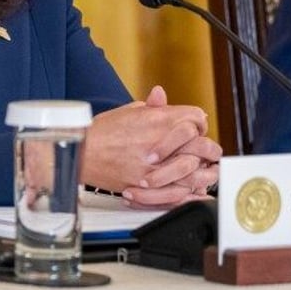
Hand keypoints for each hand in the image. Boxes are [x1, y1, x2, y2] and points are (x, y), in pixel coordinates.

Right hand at [82, 86, 219, 206]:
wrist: (81, 152)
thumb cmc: (101, 132)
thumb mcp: (128, 111)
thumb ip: (151, 106)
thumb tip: (163, 98)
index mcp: (156, 119)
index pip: (196, 117)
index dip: (200, 124)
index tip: (197, 130)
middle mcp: (159, 141)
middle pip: (202, 145)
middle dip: (209, 149)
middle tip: (209, 153)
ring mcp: (155, 165)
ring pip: (195, 171)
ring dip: (204, 173)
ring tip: (205, 173)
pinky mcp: (148, 185)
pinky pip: (180, 191)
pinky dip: (189, 191)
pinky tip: (192, 189)